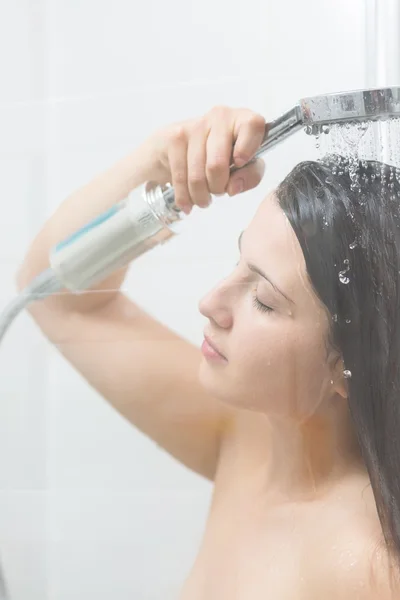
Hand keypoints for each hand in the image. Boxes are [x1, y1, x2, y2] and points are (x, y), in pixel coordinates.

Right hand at [148, 106, 266, 213]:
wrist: (178, 147)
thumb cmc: (219, 158)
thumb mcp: (243, 168)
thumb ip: (249, 177)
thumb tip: (233, 187)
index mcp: (242, 120)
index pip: (253, 125)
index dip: (247, 147)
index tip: (239, 164)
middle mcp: (219, 117)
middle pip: (217, 164)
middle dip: (217, 187)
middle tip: (217, 191)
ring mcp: (194, 126)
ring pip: (197, 175)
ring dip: (200, 196)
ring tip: (203, 199)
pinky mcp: (174, 138)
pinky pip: (180, 177)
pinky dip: (184, 197)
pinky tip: (188, 202)